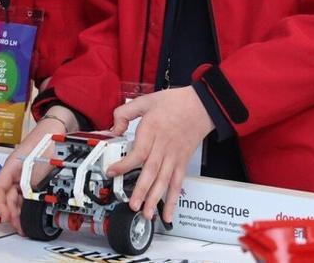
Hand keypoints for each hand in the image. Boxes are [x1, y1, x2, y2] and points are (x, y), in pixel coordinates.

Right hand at [0, 109, 72, 233]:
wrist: (55, 133)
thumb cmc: (42, 142)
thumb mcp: (33, 163)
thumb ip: (28, 181)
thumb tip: (26, 200)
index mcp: (9, 168)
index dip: (0, 205)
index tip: (6, 216)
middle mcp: (14, 175)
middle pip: (7, 197)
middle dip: (11, 213)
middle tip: (18, 226)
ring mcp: (23, 178)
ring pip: (16, 199)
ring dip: (18, 212)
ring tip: (23, 225)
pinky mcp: (33, 182)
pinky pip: (26, 196)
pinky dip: (27, 206)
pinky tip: (30, 214)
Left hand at [106, 87, 213, 223]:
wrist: (201, 105)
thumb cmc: (175, 102)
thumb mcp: (146, 101)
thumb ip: (125, 113)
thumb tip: (113, 128)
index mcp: (152, 131)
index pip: (138, 152)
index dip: (124, 164)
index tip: (112, 172)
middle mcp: (163, 146)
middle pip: (151, 171)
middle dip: (141, 190)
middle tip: (132, 204)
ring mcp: (174, 156)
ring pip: (164, 181)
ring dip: (155, 198)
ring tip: (146, 213)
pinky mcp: (182, 162)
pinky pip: (177, 183)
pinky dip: (173, 199)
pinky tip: (168, 212)